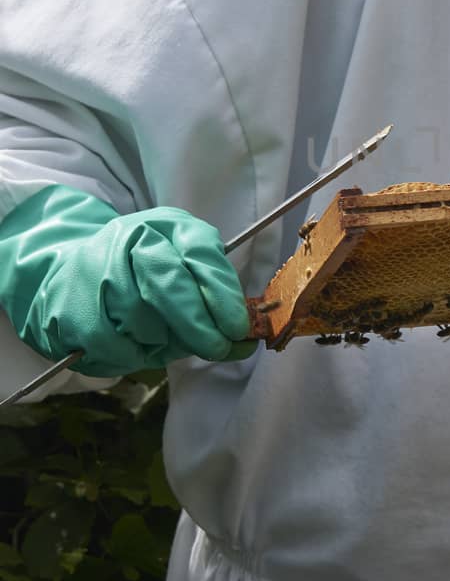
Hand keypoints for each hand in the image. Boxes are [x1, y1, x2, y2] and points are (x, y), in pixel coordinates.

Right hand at [0, 185, 255, 377]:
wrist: (70, 275)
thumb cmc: (142, 276)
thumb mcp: (183, 271)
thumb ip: (213, 301)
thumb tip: (246, 340)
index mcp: (166, 225)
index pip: (200, 255)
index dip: (222, 294)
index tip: (238, 327)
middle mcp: (130, 239)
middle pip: (169, 285)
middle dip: (198, 325)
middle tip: (216, 348)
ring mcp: (97, 269)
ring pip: (142, 319)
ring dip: (161, 342)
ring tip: (161, 340)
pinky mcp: (73, 305)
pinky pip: (114, 343)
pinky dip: (131, 355)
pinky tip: (135, 347)